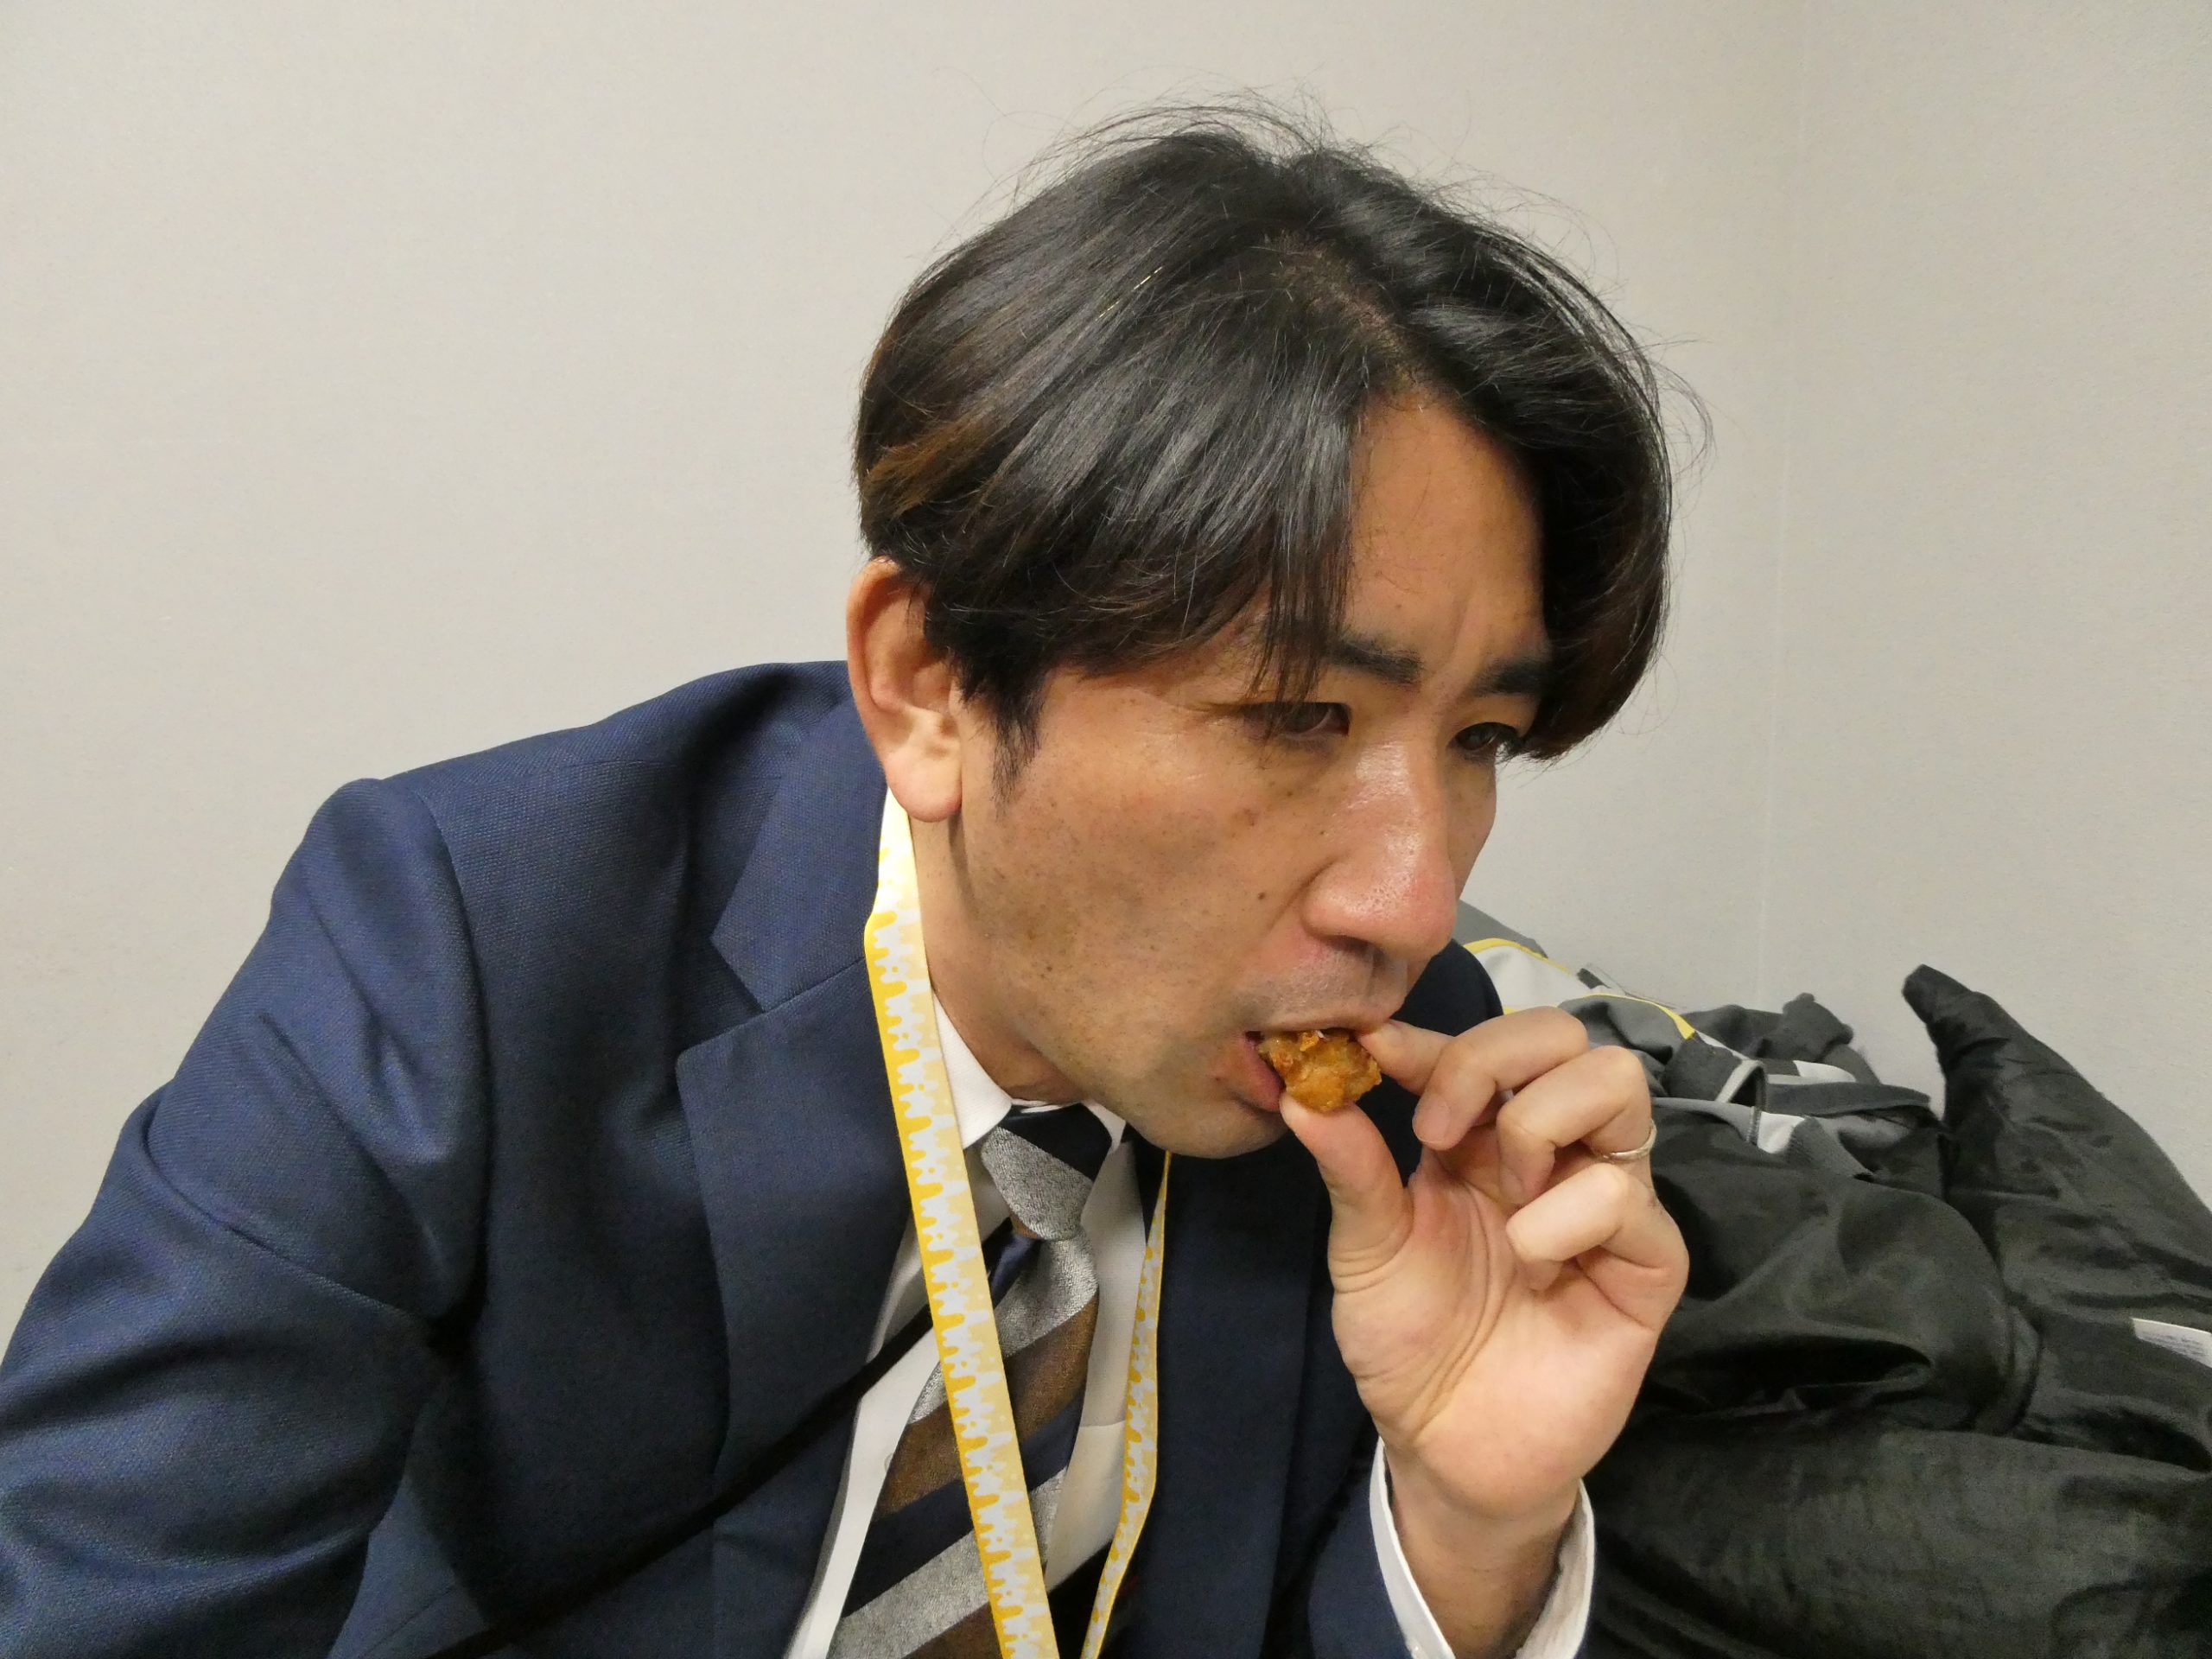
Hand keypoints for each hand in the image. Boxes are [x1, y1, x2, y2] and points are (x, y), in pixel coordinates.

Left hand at [1280, 1007, 1685, 1547]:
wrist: (1446, 1447)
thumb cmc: (1409, 1342)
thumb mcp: (1365, 1249)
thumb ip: (1350, 1167)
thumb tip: (1300, 1089)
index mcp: (1481, 1139)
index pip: (1483, 1046)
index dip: (1431, 1038)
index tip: (1373, 1050)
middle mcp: (1551, 1154)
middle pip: (1567, 1036)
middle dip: (1495, 1059)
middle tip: (1440, 1130)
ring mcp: (1607, 1200)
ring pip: (1617, 1084)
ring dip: (1542, 1121)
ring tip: (1505, 1192)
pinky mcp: (1649, 1262)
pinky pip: (1626, 1192)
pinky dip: (1566, 1216)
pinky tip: (1532, 1264)